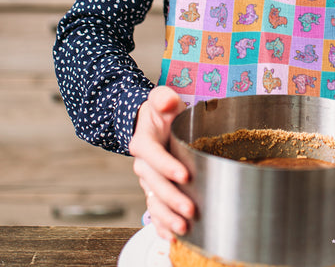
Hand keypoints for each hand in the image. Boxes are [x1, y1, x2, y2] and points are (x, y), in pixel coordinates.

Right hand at [128, 86, 194, 239]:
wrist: (150, 124)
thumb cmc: (161, 112)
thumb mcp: (161, 99)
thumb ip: (162, 98)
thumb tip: (166, 102)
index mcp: (143, 142)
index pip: (152, 155)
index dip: (167, 166)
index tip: (185, 175)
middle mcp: (143, 164)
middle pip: (154, 184)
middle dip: (172, 199)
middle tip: (190, 210)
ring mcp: (148, 181)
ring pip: (153, 202)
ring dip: (167, 217)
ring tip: (184, 228)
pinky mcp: (154, 191)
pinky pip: (154, 211)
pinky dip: (161, 225)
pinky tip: (172, 236)